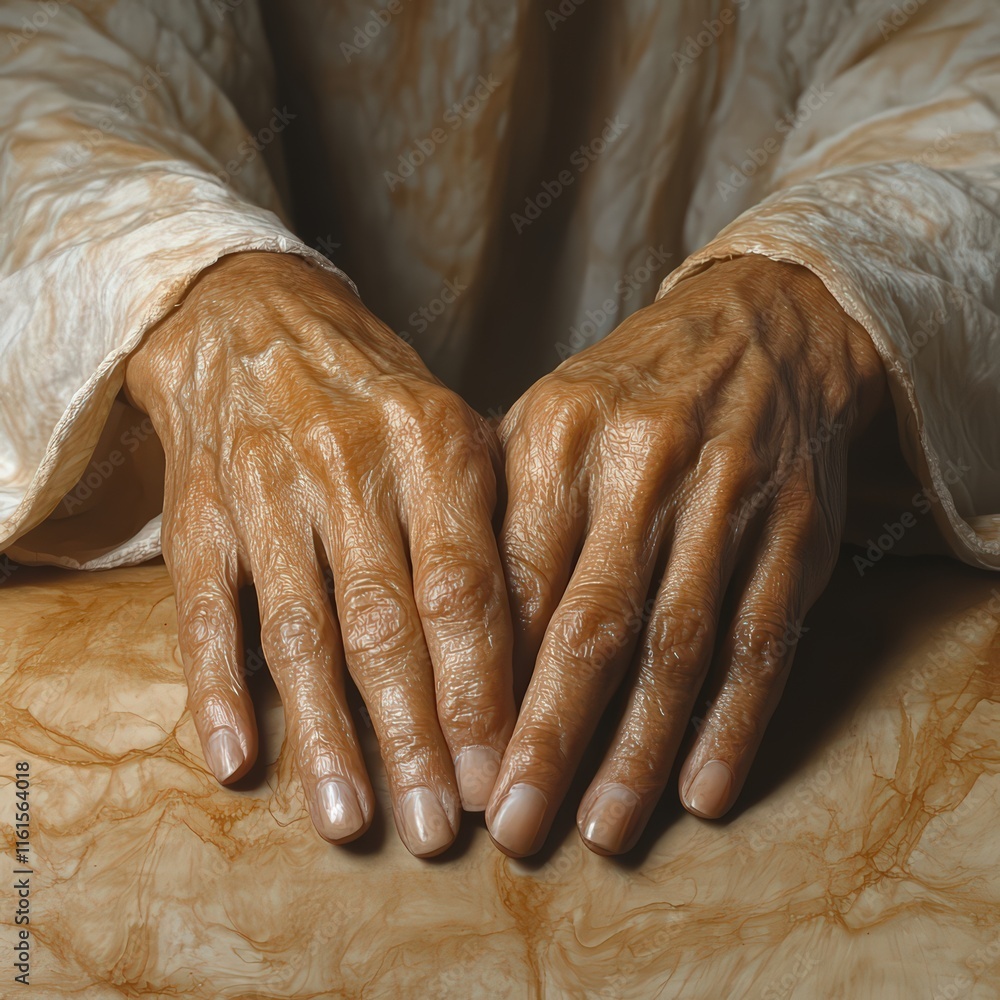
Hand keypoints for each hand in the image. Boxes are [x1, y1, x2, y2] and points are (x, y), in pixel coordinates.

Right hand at [124, 252, 513, 856]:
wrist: (253, 320)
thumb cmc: (377, 394)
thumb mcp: (452, 428)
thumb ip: (492, 525)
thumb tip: (540, 652)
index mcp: (433, 442)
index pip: (467, 585)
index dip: (483, 688)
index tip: (504, 774)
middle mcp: (348, 466)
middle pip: (386, 623)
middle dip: (415, 735)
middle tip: (441, 828)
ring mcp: (265, 489)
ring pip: (300, 630)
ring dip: (327, 734)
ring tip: (353, 821)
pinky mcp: (198, 512)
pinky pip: (207, 609)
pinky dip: (218, 688)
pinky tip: (237, 761)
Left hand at [486, 255, 885, 855]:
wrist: (760, 332)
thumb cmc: (629, 391)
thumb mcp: (548, 417)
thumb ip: (496, 508)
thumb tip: (444, 629)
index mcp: (560, 436)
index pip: (511, 578)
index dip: (482, 681)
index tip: (455, 764)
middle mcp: (642, 469)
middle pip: (590, 624)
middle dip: (549, 735)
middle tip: (512, 827)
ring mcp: (726, 503)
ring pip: (676, 647)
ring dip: (638, 749)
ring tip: (602, 829)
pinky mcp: (794, 535)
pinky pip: (763, 642)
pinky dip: (734, 724)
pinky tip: (704, 790)